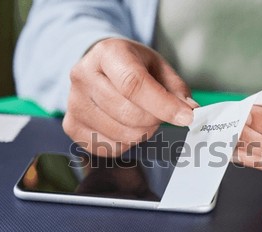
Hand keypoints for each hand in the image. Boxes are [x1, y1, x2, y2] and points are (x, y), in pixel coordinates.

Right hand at [63, 38, 196, 156]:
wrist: (100, 67)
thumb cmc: (132, 66)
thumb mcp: (157, 67)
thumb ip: (175, 89)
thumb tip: (190, 111)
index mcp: (107, 53)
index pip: (134, 84)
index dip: (163, 105)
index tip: (186, 117)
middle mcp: (83, 76)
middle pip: (128, 113)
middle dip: (155, 120)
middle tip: (161, 114)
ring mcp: (74, 103)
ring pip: (121, 135)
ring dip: (143, 133)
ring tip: (143, 118)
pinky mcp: (71, 126)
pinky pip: (109, 148)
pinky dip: (126, 144)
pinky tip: (127, 127)